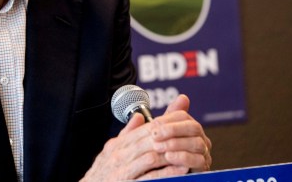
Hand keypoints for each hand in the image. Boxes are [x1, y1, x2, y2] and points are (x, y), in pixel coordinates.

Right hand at [81, 94, 211, 181]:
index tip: (181, 121)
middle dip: (171, 136)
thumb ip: (127, 133)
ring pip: (152, 156)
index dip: (164, 124)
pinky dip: (167, 172)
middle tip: (190, 133)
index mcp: (118, 145)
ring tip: (188, 150)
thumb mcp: (112, 150)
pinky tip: (181, 169)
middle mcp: (120, 155)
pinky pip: (150, 177)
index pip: (144, 129)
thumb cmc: (102, 173)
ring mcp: (123, 170)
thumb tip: (139, 116)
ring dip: (171, 153)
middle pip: (150, 140)